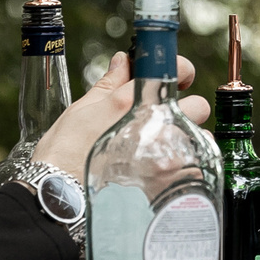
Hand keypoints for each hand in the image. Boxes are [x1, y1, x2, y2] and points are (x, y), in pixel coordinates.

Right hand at [31, 52, 210, 175]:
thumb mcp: (80, 110)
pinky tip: (164, 174)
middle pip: (198, 106)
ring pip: (201, 139)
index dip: (181, 71)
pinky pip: (195, 170)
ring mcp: (164, 157)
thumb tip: (123, 62)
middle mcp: (153, 125)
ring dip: (187, 142)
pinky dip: (186, 169)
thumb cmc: (63, 154)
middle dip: (187, 110)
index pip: (176, 69)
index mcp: (130, 101)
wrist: (58, 198)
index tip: (178, 78)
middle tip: (165, 122)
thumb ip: (108, 85)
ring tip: (162, 152)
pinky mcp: (169, 185)